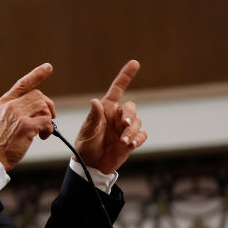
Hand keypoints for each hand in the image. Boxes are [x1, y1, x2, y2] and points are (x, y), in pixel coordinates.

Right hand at [0, 63, 56, 170]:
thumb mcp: (1, 120)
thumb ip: (14, 110)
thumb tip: (36, 107)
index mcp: (4, 102)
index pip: (23, 83)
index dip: (37, 74)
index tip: (48, 67)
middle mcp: (10, 105)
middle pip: (38, 96)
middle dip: (48, 106)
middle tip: (49, 119)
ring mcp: (17, 115)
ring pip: (44, 107)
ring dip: (49, 119)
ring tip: (43, 131)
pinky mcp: (26, 126)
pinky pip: (46, 121)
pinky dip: (49, 129)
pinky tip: (42, 136)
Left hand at [73, 59, 146, 173]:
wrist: (92, 164)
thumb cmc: (86, 145)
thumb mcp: (87, 131)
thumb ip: (93, 117)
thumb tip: (95, 101)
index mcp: (106, 109)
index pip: (117, 89)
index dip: (126, 76)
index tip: (135, 63)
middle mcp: (117, 116)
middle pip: (131, 107)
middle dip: (129, 114)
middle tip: (123, 124)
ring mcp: (125, 128)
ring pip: (137, 122)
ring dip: (132, 131)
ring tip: (123, 141)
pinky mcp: (132, 139)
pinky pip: (142, 135)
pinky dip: (138, 138)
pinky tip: (130, 144)